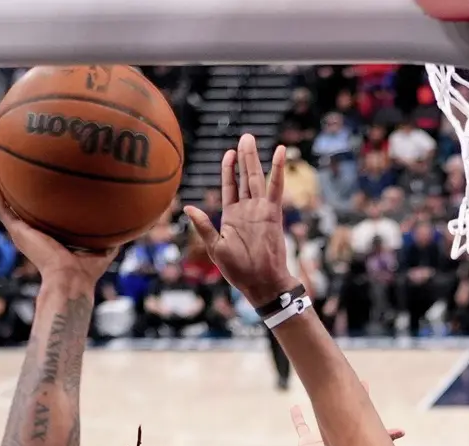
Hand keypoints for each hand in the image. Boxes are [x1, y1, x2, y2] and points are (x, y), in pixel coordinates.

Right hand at [0, 177, 116, 282]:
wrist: (70, 279)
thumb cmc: (86, 272)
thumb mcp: (102, 250)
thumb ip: (110, 238)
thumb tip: (127, 226)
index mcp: (51, 240)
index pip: (44, 221)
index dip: (43, 208)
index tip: (45, 192)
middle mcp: (35, 236)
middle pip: (24, 213)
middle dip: (20, 197)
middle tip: (17, 177)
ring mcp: (24, 234)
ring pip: (8, 210)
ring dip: (2, 193)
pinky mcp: (18, 232)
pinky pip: (3, 210)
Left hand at [184, 135, 295, 308]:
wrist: (261, 284)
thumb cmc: (239, 272)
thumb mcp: (215, 248)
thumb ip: (203, 226)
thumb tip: (188, 207)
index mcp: (232, 217)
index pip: (230, 187)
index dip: (229, 170)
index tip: (229, 153)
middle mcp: (247, 210)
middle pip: (245, 178)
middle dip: (244, 157)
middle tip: (246, 137)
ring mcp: (260, 210)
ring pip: (257, 178)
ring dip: (254, 158)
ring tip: (251, 139)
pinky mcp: (273, 213)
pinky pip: (275, 187)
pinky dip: (277, 169)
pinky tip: (279, 152)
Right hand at [292, 389, 403, 445]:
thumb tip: (403, 430)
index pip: (374, 430)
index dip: (385, 428)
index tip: (397, 426)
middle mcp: (341, 441)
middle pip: (350, 416)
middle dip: (357, 401)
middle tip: (365, 384)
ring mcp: (323, 442)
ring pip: (324, 418)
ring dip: (326, 405)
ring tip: (328, 390)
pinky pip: (301, 428)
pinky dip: (297, 418)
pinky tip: (294, 408)